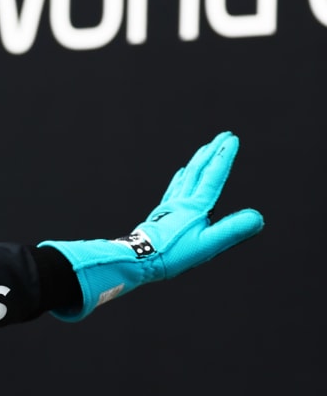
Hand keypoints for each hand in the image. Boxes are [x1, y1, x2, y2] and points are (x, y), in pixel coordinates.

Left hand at [40, 131, 264, 320]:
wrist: (137, 261)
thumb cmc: (171, 255)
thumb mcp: (207, 245)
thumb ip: (232, 230)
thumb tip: (258, 218)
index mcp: (195, 207)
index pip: (213, 176)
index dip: (223, 157)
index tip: (232, 139)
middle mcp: (182, 202)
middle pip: (199, 171)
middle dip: (212, 152)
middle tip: (223, 135)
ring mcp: (170, 207)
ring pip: (186, 177)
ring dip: (198, 161)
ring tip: (204, 150)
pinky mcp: (161, 215)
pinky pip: (174, 190)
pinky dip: (181, 178)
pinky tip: (181, 175)